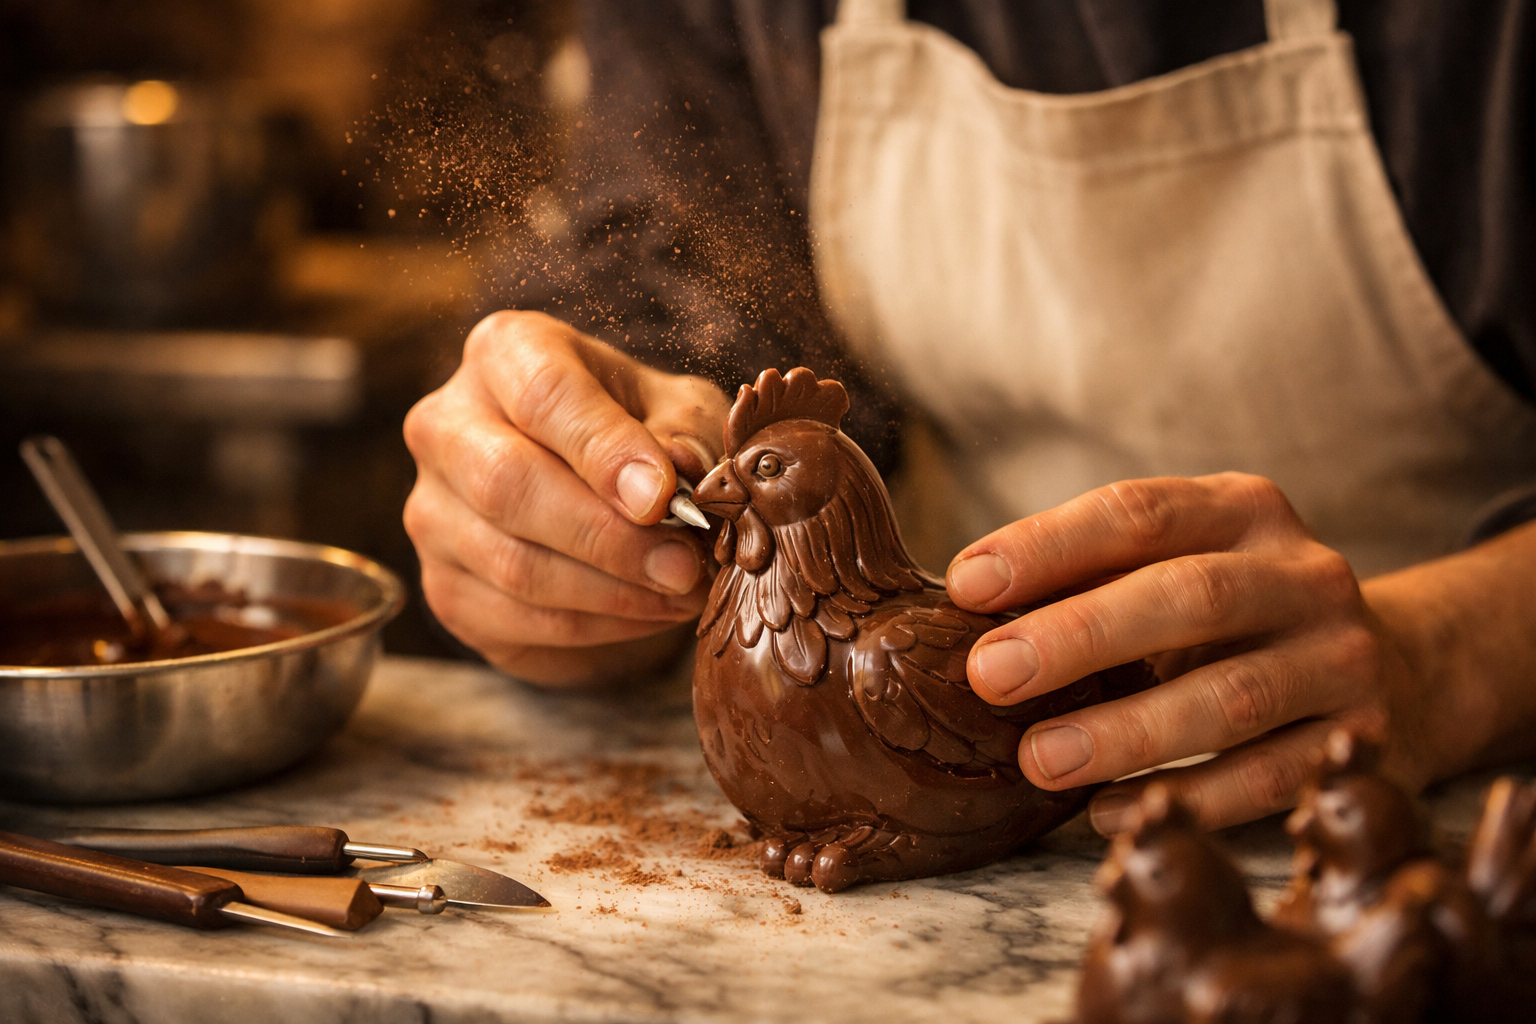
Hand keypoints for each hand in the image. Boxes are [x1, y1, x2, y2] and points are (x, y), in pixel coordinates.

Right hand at [403, 311, 730, 684]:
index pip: (542, 393)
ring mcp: (432, 510)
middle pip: (508, 483)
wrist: (596, 497)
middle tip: (685, 564)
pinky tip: (648, 610)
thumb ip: (685, 432)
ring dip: (612, 591)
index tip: (663, 498)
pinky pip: (516, 618)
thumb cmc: (640, 435)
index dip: (604, 450)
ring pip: (512, 563)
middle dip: (609, 536)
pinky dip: (597, 625)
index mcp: (505, 352)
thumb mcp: (681, 412)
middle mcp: (446, 423)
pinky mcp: (443, 585)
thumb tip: (679, 469)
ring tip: (682, 591)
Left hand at [945, 473, 1535, 833]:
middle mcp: (1304, 574)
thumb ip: (1090, 578)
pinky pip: (1268, 779)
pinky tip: (1109, 811)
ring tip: (1038, 760)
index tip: (964, 586)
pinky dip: (1185, 799)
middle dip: (1080, 635)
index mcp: (1243, 509)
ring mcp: (1344, 659)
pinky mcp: (1366, 742)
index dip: (1048, 546)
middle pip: (1190, 596)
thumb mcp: (1179, 568)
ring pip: (1231, 697)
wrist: (1398, 667)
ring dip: (1126, 732)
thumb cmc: (1234, 618)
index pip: (1138, 512)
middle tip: (989, 676)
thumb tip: (964, 614)